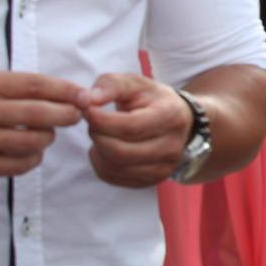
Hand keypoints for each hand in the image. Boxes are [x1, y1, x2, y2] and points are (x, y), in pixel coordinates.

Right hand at [0, 71, 86, 176]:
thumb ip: (19, 85)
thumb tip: (67, 92)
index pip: (34, 85)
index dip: (65, 90)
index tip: (85, 95)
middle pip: (38, 114)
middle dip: (67, 115)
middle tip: (77, 115)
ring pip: (32, 142)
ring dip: (49, 138)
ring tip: (47, 133)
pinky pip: (19, 165)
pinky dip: (34, 159)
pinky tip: (32, 152)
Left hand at [81, 73, 192, 187]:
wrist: (178, 121)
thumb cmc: (152, 100)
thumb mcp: (136, 83)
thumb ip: (111, 85)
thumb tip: (87, 100)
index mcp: (171, 116)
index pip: (130, 127)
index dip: (102, 121)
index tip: (87, 110)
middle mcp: (171, 147)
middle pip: (121, 151)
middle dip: (98, 135)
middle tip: (91, 122)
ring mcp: (163, 168)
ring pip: (115, 167)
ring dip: (98, 150)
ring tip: (99, 133)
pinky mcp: (151, 181)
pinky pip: (114, 177)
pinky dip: (100, 163)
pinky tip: (104, 148)